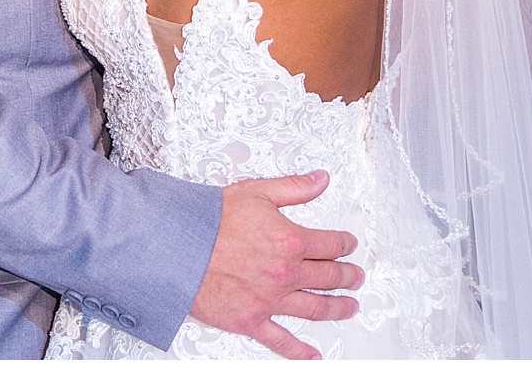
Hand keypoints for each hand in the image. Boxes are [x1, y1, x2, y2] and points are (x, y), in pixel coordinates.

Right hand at [189, 171, 361, 359]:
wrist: (175, 247)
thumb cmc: (207, 220)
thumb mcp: (256, 192)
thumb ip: (294, 188)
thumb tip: (320, 180)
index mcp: (290, 240)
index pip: (331, 244)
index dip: (345, 243)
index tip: (349, 244)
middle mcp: (286, 274)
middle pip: (329, 277)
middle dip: (347, 276)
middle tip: (356, 276)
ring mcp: (270, 300)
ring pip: (316, 308)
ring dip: (338, 308)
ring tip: (350, 306)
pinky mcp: (251, 321)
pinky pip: (282, 341)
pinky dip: (300, 351)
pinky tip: (313, 355)